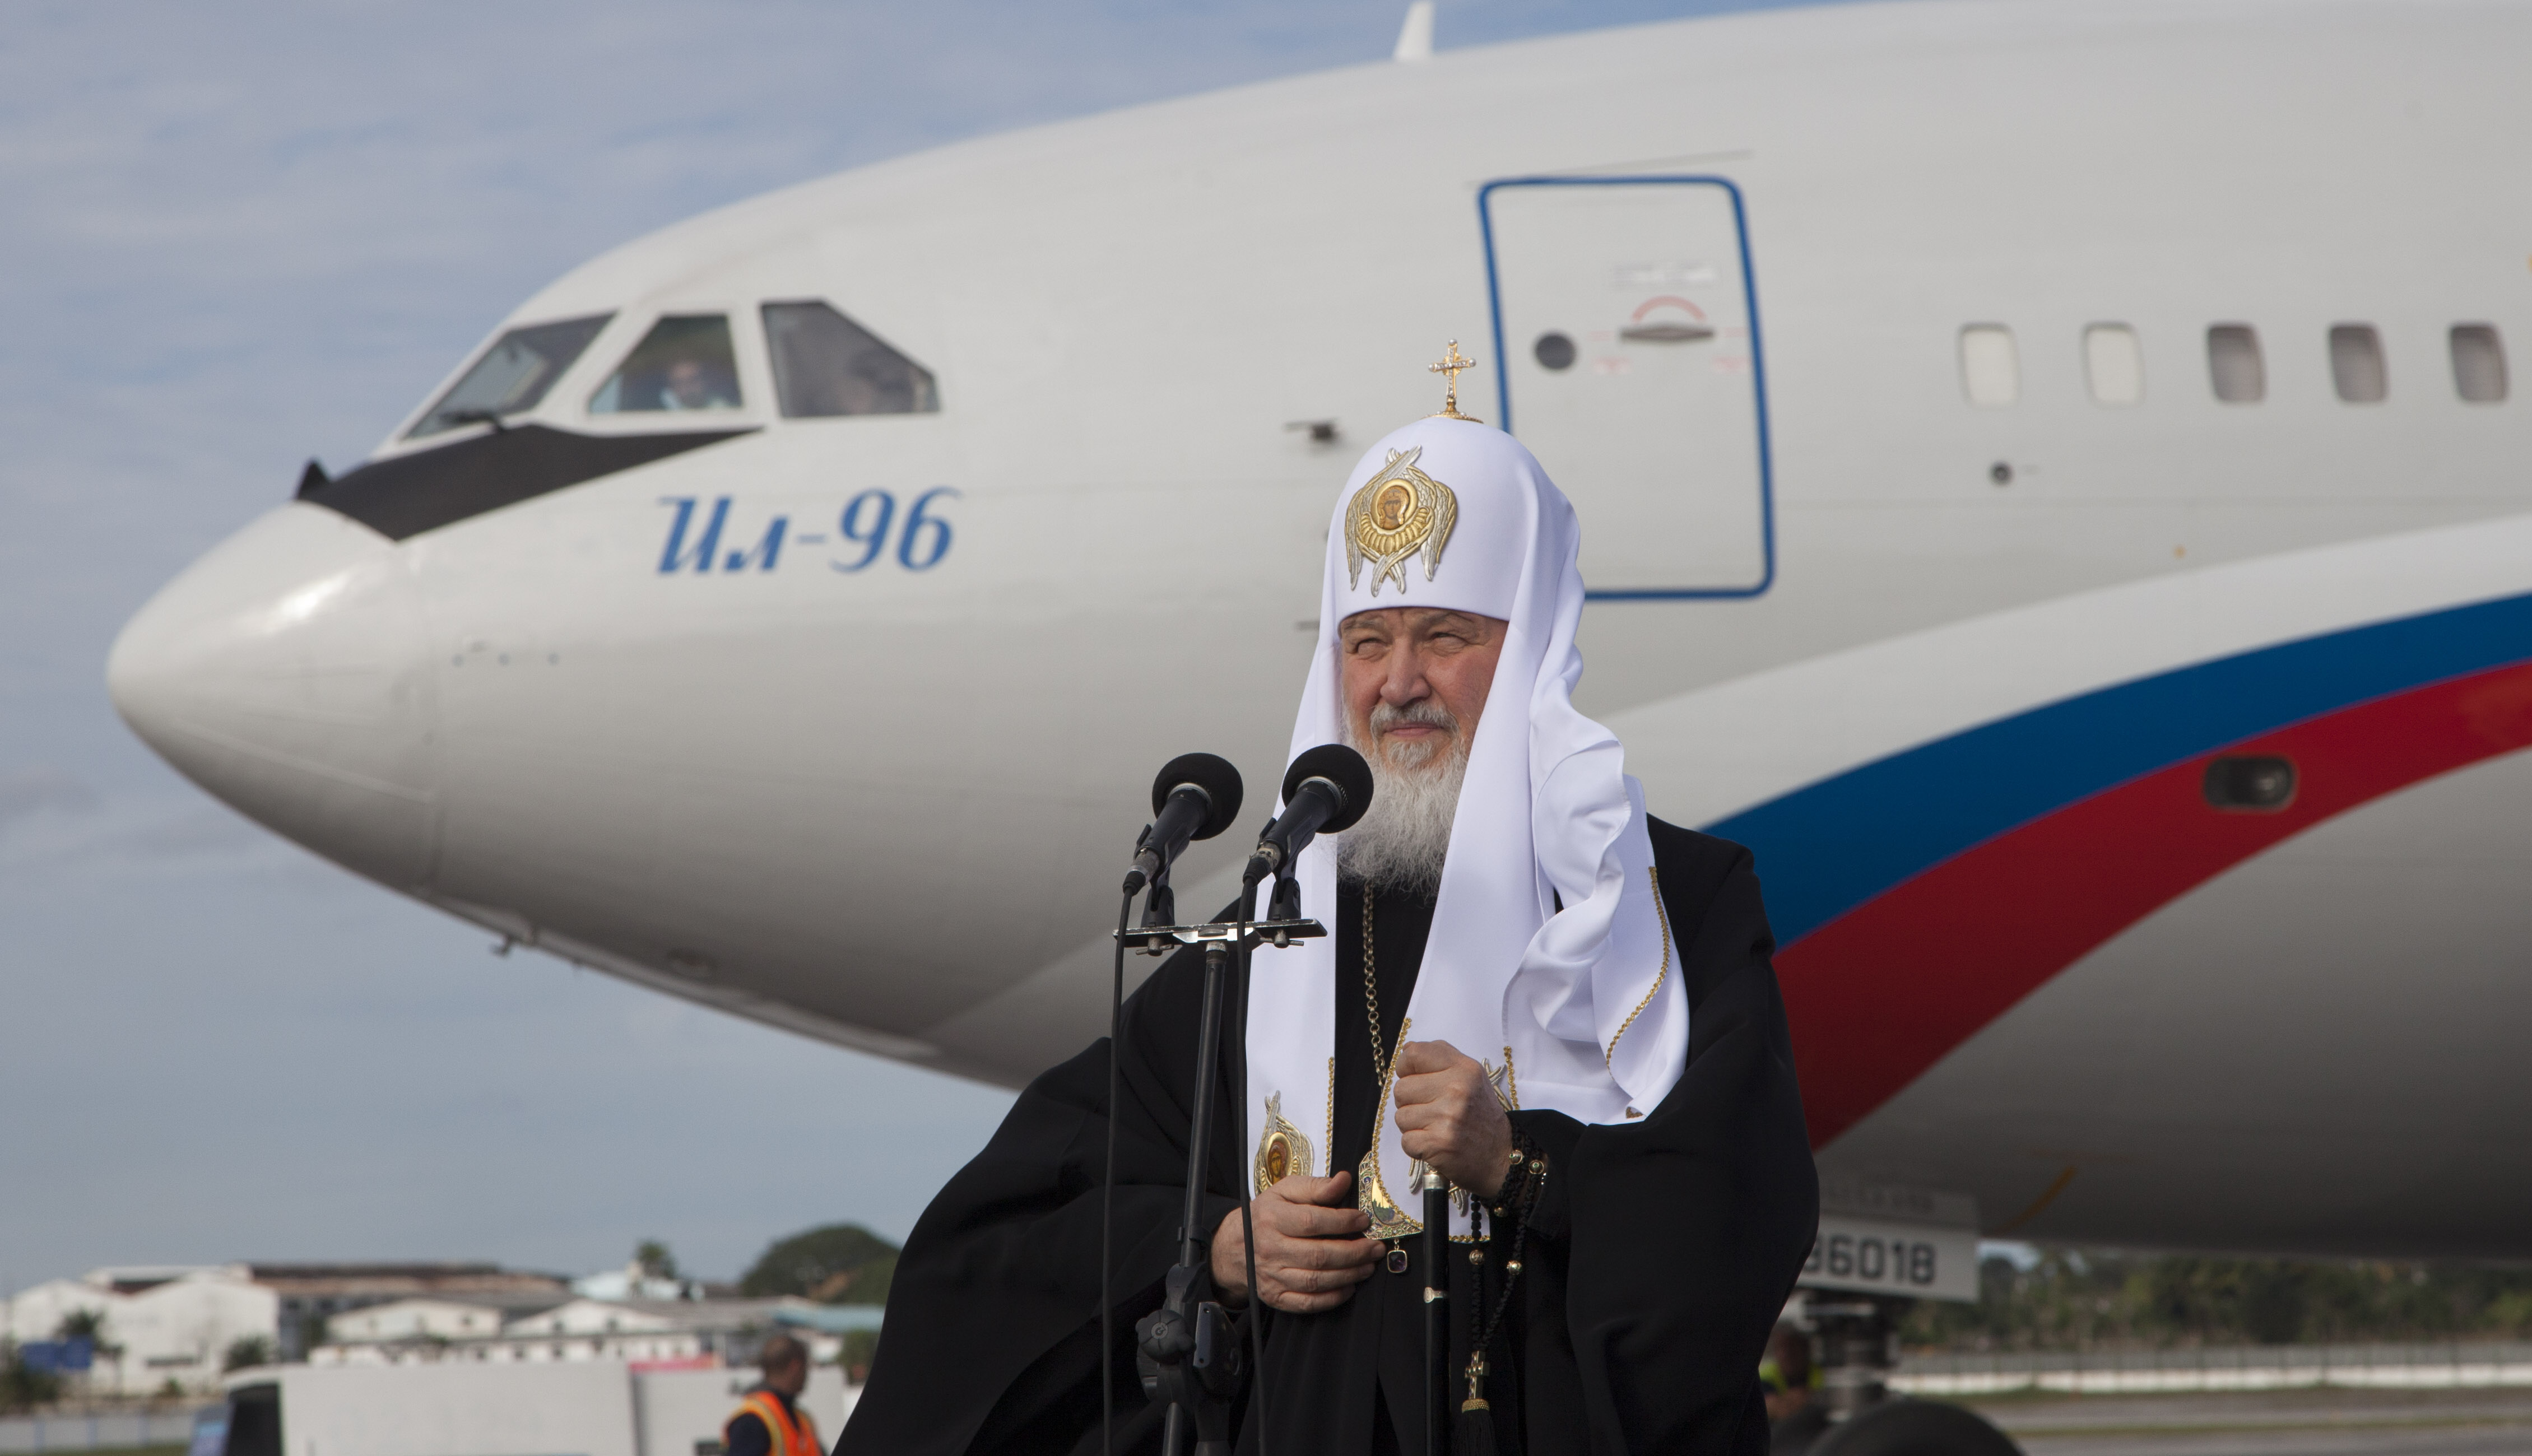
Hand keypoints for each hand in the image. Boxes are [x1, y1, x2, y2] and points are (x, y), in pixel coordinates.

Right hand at [1211, 1171, 1385, 1312]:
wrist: (1236, 1246)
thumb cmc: (1268, 1214)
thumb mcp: (1286, 1191)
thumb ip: (1316, 1186)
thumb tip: (1344, 1179)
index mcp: (1272, 1218)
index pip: (1312, 1222)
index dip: (1342, 1221)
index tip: (1363, 1220)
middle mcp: (1270, 1248)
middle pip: (1318, 1255)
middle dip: (1354, 1253)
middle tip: (1376, 1248)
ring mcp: (1272, 1276)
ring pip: (1316, 1281)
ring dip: (1348, 1275)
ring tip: (1368, 1266)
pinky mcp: (1275, 1296)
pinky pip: (1307, 1302)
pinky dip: (1332, 1298)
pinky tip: (1349, 1287)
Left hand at [1393, 1039, 1511, 1198]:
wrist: (1501, 1155)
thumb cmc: (1480, 1113)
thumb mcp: (1470, 1076)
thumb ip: (1441, 1057)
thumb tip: (1407, 1050)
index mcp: (1464, 1068)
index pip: (1413, 1055)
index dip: (1406, 1068)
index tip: (1416, 1080)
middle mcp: (1456, 1090)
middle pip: (1401, 1089)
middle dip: (1410, 1102)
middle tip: (1432, 1111)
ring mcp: (1447, 1118)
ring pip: (1401, 1116)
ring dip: (1413, 1126)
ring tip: (1435, 1127)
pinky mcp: (1438, 1144)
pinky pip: (1406, 1140)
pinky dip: (1416, 1146)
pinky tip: (1434, 1143)